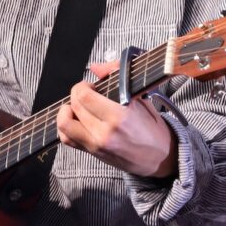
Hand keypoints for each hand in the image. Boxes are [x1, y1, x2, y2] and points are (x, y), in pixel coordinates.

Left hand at [57, 61, 178, 178]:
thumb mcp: (142, 99)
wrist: (161, 158)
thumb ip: (118, 77)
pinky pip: (67, 139)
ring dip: (67, 110)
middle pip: (74, 106)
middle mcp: (105, 133)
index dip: (83, 86)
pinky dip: (65, 127)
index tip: (91, 85)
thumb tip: (96, 67)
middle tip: (87, 93)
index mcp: (120, 117)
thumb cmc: (153, 129)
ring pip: (64, 124)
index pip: (85, 97)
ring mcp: (96, 145)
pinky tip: (76, 120)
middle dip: (76, 94)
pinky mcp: (92, 154)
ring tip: (78, 106)